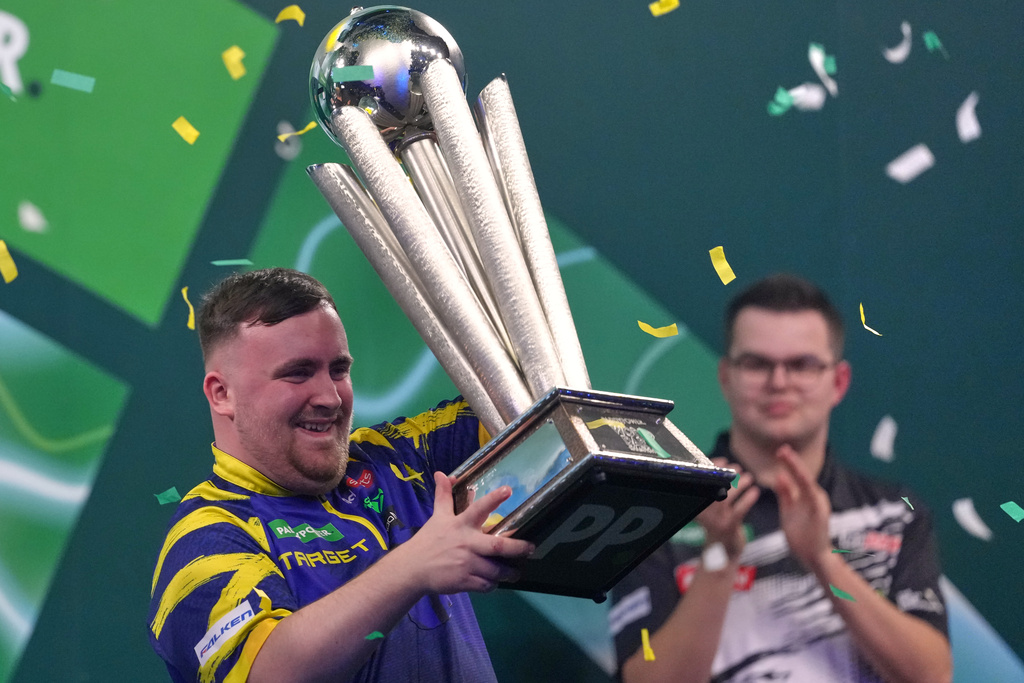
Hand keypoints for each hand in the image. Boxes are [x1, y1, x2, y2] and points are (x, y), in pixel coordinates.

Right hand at [403, 473, 534, 594]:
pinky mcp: (464, 581)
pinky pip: (486, 585)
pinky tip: (494, 581)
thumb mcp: (437, 516)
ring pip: (495, 570)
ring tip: (516, 572)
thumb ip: (443, 496)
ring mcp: (466, 564)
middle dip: (517, 548)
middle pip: (497, 546)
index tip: (508, 490)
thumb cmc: (428, 540)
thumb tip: (441, 473)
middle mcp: (466, 543)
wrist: (412, 568)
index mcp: (461, 525)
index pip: (478, 508)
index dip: (494, 499)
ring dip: (508, 572)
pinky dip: (493, 584)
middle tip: (531, 548)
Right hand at [695, 458, 759, 562]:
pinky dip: (749, 498)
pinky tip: (755, 491)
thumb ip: (713, 488)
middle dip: (727, 474)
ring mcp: (715, 520)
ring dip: (740, 484)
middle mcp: (703, 511)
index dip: (712, 468)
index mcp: (697, 503)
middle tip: (738, 467)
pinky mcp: (729, 527)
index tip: (723, 460)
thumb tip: (721, 463)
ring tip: (749, 477)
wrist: (722, 550)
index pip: (702, 480)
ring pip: (728, 496)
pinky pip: (740, 508)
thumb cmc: (718, 522)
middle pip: (714, 486)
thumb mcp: (710, 506)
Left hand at [773, 445, 831, 570]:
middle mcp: (814, 496)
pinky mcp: (819, 513)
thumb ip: (785, 494)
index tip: (779, 451)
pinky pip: (811, 496)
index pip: (796, 476)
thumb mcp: (788, 511)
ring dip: (796, 468)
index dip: (789, 462)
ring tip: (786, 455)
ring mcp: (818, 504)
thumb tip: (779, 476)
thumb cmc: (801, 536)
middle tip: (781, 448)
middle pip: (802, 475)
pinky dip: (804, 485)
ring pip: (806, 481)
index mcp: (807, 496)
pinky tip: (796, 476)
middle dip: (791, 461)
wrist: (813, 557)